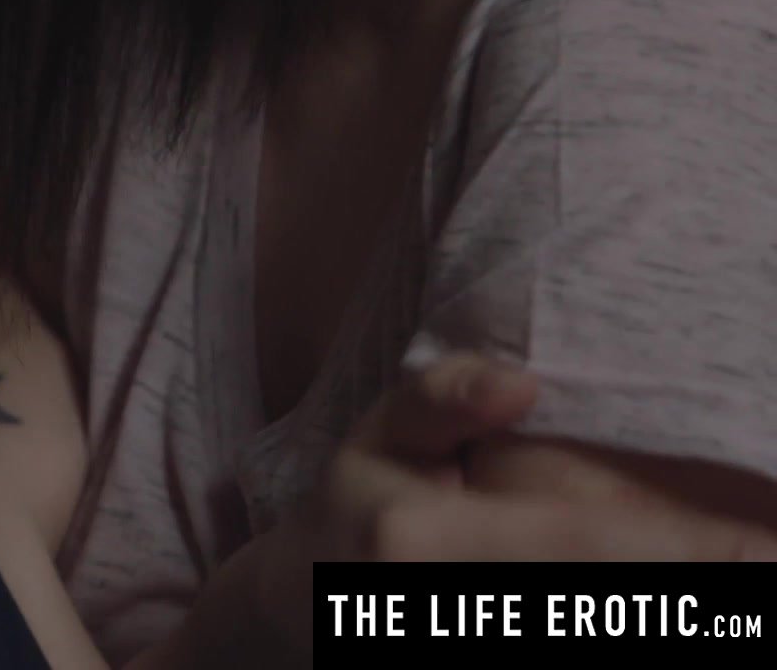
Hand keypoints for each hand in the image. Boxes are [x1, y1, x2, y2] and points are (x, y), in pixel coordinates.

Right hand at [171, 355, 776, 667]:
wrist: (300, 608)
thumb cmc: (357, 505)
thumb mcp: (377, 434)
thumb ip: (440, 399)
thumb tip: (523, 387)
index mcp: (416, 539)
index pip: (584, 545)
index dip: (691, 551)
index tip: (769, 544)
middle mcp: (436, 604)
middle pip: (604, 599)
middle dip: (703, 583)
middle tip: (769, 555)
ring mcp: (442, 636)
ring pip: (590, 619)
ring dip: (670, 600)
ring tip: (748, 566)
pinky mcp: (454, 659)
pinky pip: (567, 635)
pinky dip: (626, 610)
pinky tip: (683, 582)